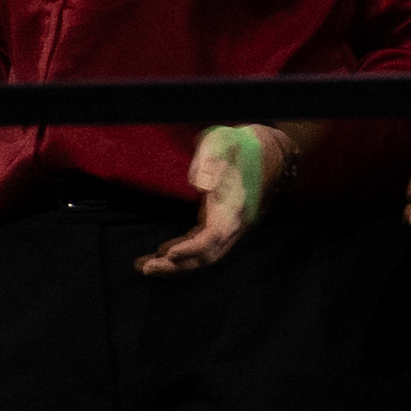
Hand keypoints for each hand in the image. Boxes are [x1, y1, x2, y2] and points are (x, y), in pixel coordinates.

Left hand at [137, 122, 277, 278]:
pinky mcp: (221, 227)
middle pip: (208, 255)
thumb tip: (200, 183)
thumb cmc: (238, 145)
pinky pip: (203, 248)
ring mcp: (230, 228)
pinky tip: (162, 254)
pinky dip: (183, 255)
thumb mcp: (223, 142)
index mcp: (235, 206)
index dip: (191, 248)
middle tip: (147, 268)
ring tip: (145, 266)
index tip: (168, 253)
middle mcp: (235, 223)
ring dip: (176, 265)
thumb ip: (211, 160)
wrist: (265, 151)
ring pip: (205, 256)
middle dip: (177, 266)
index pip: (215, 236)